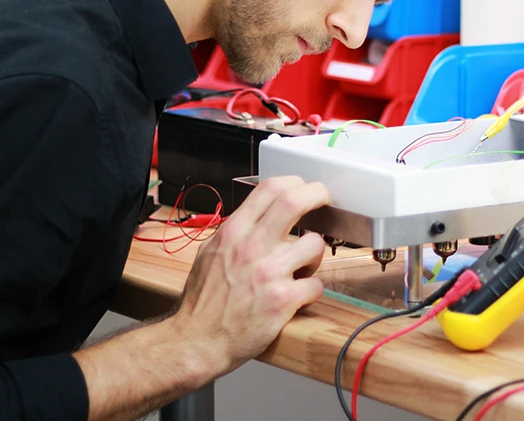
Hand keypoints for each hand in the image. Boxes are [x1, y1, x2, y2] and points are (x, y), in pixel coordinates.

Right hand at [170, 176, 329, 375]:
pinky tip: (298, 295)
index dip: (295, 183)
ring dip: (314, 256)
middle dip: (318, 195)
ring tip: (302, 267)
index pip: (270, 189)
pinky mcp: (282, 300)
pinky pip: (316, 284)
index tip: (305, 188)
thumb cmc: (203, 301)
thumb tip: (257, 215)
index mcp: (233, 232)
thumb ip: (235, 231)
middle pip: (295, 202)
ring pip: (315, 244)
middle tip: (325, 202)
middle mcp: (251, 247)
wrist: (197, 340)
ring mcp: (268, 273)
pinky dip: (311, 290)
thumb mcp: (210, 252)